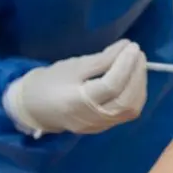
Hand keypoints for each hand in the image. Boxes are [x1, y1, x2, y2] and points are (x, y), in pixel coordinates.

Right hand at [3, 40, 147, 136]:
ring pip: (131, 108)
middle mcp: (92, 118)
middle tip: (137, 52)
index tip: (132, 46)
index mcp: (78, 102)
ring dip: (139, 84)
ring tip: (137, 62)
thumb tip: (126, 47)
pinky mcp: (105, 127)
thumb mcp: (73, 66)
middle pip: (126, 99)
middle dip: (137, 73)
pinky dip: (135, 94)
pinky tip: (134, 78)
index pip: (111, 86)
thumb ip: (102, 59)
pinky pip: (127, 112)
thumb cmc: (50, 83)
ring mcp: (100, 126)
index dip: (126, 65)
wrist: (34, 108)